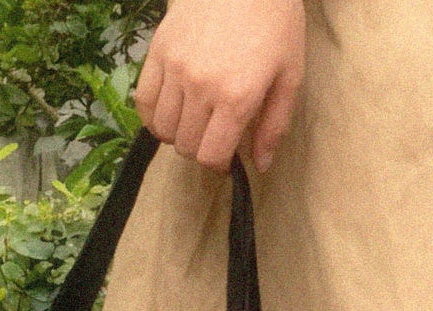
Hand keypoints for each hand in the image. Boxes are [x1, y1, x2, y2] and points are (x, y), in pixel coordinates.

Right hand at [133, 0, 304, 173]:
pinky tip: (167, 115)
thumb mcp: (289, 77)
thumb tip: (260, 165)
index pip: (210, 156)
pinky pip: (143, 98)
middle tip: (213, 138)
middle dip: (200, 150)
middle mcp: (200, 87)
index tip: (226, 159)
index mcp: (235, 98)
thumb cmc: (275, 23)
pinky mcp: (157, 49)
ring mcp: (174, 67)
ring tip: (193, 125)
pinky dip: (152, 115)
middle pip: (185, 145)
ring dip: (176, 135)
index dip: (219, 165)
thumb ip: (274, 125)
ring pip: (162, 127)